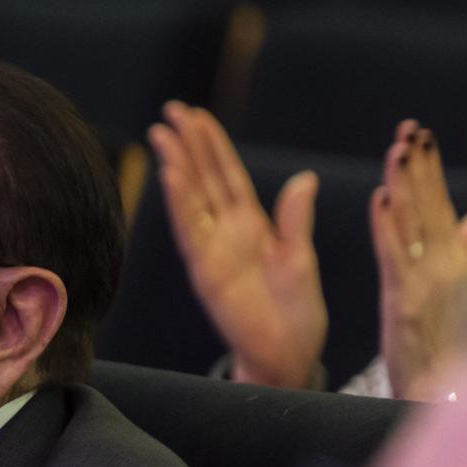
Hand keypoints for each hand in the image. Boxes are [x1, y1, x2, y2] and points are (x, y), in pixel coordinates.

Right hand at [150, 103, 326, 387]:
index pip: (229, 174)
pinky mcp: (205, 270)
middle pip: (203, 178)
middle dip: (187, 143)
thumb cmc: (297, 313)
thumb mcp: (303, 261)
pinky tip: (172, 174)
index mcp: (254, 224)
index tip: (196, 116)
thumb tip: (304, 179)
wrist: (285, 355)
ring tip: (162, 134)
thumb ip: (297, 220)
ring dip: (178, 165)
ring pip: (191, 198)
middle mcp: (228, 231)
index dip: (212, 145)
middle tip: (170, 110)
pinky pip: (190, 229)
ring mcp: (213, 249)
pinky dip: (180, 201)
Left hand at [370, 121, 466, 401]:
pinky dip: (388, 226)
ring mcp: (428, 282)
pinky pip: (395, 257)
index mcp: (455, 261)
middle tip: (411, 127)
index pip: (441, 205)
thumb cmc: (451, 345)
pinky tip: (382, 199)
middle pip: (430, 206)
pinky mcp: (407, 302)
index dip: (431, 170)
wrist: (447, 397)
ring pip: (414, 223)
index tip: (423, 135)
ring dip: (406, 183)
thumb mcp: (459, 290)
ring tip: (398, 147)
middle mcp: (446, 266)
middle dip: (420, 165)